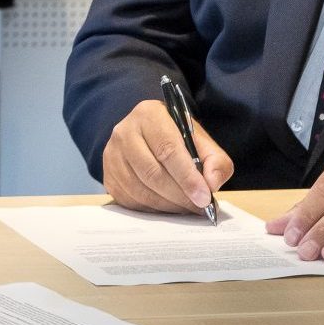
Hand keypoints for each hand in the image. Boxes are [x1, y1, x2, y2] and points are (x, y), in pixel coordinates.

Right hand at [101, 99, 232, 213]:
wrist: (148, 136)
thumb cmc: (177, 138)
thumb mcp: (201, 141)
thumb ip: (215, 160)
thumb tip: (211, 184)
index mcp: (149, 115)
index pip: (167, 149)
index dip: (187, 177)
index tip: (204, 197)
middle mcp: (124, 132)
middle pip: (152, 173)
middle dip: (179, 195)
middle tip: (199, 207)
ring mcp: (112, 155)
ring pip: (140, 190)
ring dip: (167, 206)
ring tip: (187, 208)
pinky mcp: (108, 177)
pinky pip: (130, 201)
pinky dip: (153, 210)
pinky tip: (169, 207)